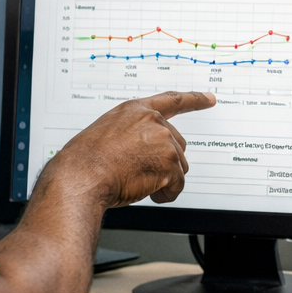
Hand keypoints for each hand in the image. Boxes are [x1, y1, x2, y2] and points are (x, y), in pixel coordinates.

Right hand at [40, 90, 215, 208]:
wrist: (82, 177)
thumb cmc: (85, 160)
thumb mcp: (106, 133)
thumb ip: (132, 133)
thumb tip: (144, 150)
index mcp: (136, 110)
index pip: (172, 100)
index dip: (194, 99)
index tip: (209, 98)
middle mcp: (154, 121)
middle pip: (177, 144)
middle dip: (165, 161)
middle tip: (141, 172)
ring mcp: (164, 141)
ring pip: (178, 166)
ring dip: (163, 178)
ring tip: (136, 181)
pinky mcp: (169, 163)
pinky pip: (177, 185)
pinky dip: (166, 193)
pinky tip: (149, 193)